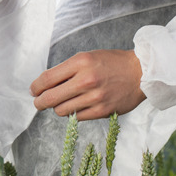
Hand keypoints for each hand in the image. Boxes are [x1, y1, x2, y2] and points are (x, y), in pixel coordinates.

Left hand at [30, 50, 146, 120]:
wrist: (141, 72)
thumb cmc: (112, 63)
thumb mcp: (87, 57)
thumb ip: (66, 70)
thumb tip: (44, 85)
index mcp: (80, 62)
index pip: (47, 78)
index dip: (36, 87)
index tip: (34, 90)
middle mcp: (86, 80)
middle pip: (50, 98)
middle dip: (40, 102)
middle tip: (38, 102)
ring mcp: (95, 97)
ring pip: (61, 110)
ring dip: (57, 107)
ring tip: (63, 102)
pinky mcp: (102, 110)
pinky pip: (76, 117)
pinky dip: (73, 113)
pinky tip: (77, 106)